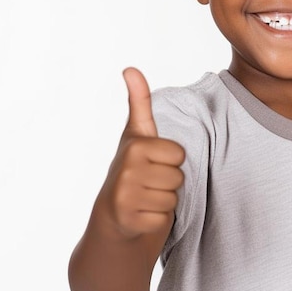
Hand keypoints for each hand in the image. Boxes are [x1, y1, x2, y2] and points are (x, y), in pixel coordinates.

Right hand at [99, 67, 184, 239]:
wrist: (112, 217)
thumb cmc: (131, 169)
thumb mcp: (136, 134)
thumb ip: (138, 101)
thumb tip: (130, 68)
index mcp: (134, 147)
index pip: (179, 153)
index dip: (170, 160)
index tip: (151, 162)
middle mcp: (126, 171)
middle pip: (178, 176)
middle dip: (168, 182)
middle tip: (148, 183)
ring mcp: (126, 198)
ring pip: (174, 198)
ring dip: (163, 201)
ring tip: (145, 198)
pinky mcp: (131, 222)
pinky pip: (165, 218)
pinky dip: (157, 220)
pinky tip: (141, 215)